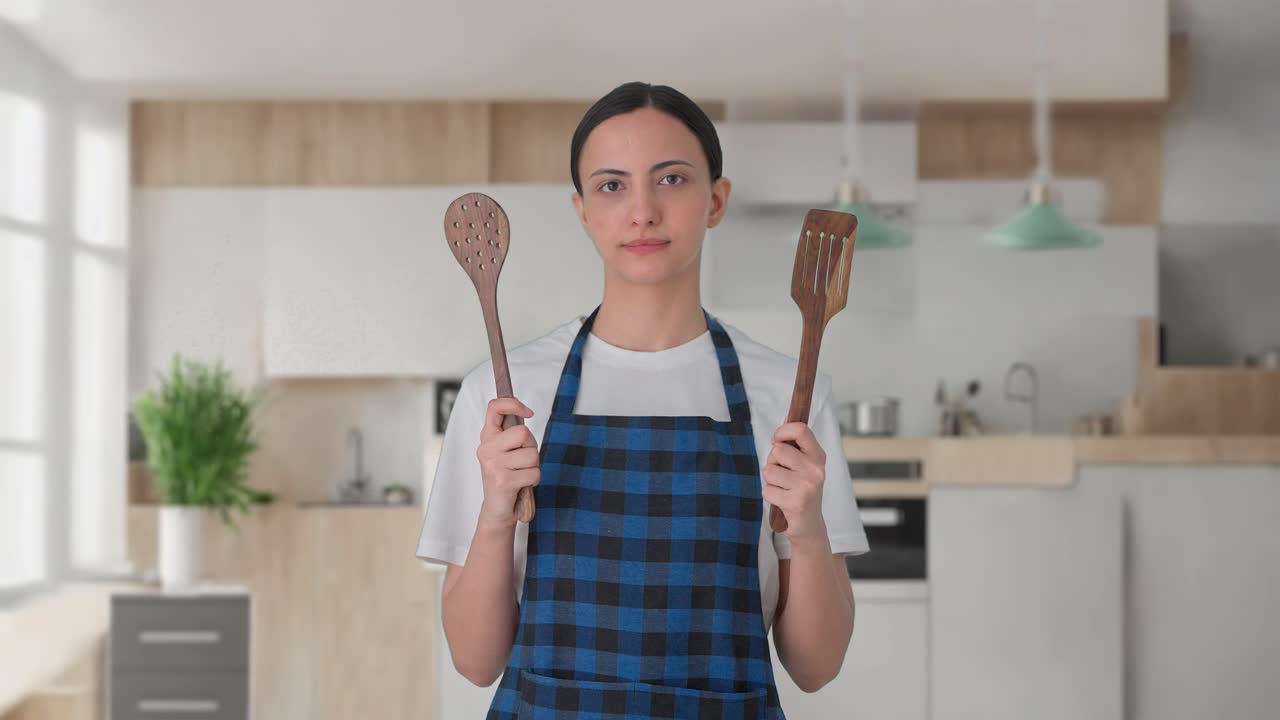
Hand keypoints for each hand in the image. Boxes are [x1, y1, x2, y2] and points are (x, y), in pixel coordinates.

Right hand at [475, 397, 539, 529]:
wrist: (497, 509)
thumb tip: (524, 413)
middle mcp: (486, 448)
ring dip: (533, 467)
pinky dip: (533, 481)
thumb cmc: (506, 476)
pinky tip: (521, 485)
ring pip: (532, 455)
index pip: (495, 407)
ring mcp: (493, 464)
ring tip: (520, 474)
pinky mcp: (503, 480)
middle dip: (531, 447)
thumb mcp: (505, 451)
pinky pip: (534, 473)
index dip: (513, 404)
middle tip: (522, 460)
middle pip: (523, 433)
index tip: (528, 413)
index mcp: (487, 437)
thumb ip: (511, 433)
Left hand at [761, 422, 827, 547]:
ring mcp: (807, 486)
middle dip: (773, 461)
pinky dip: (770, 495)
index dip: (783, 431)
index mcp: (818, 456)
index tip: (777, 440)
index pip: (801, 430)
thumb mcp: (804, 465)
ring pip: (769, 470)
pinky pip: (767, 489)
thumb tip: (785, 421)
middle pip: (778, 450)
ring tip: (783, 488)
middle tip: (783, 474)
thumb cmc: (802, 490)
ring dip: (771, 480)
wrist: (809, 525)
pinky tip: (782, 500)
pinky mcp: (796, 502)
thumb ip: (795, 445)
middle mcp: (816, 470)